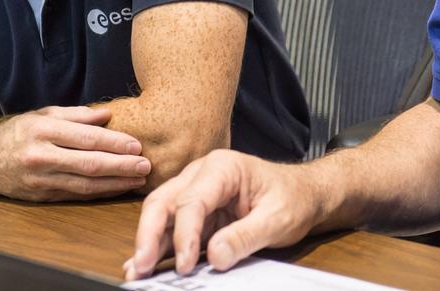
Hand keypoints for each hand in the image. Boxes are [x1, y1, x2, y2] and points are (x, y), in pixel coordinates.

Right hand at [0, 105, 150, 200]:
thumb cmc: (18, 133)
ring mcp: (40, 180)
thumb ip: (76, 114)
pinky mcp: (41, 196)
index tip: (136, 145)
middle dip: (121, 166)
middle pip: (89, 164)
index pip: (86, 138)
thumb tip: (107, 115)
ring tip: (138, 179)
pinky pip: (76, 195)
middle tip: (145, 165)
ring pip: (85, 184)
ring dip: (115, 183)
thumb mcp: (43, 114)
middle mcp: (41, 156)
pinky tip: (117, 188)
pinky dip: (99, 193)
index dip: (114, 143)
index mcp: (43, 131)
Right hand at [124, 149, 320, 279]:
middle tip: (141, 267)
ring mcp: (196, 192)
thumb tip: (215, 256)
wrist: (304, 194)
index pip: (192, 200)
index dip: (184, 235)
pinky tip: (145, 265)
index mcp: (222, 167)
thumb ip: (246, 236)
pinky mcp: (197, 212)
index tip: (184, 265)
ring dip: (147, 243)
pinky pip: (171, 228)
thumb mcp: (278, 219)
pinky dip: (158, 246)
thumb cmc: (293, 198)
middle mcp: (202, 175)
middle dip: (148, 235)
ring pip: (161, 214)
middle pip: (164, 201)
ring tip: (135, 272)